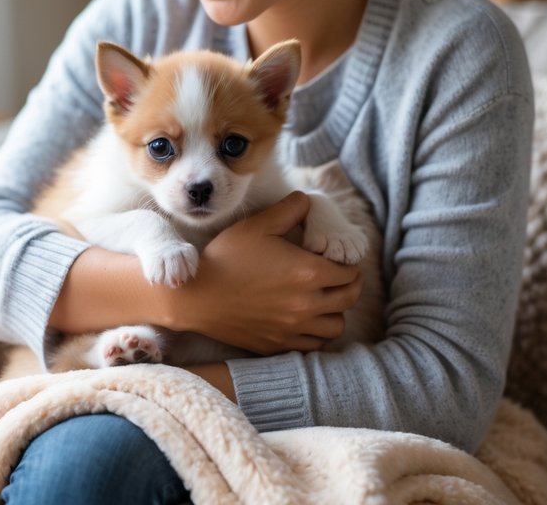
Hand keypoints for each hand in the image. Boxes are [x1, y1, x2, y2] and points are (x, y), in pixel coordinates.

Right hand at [166, 191, 362, 354]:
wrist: (197, 296)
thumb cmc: (226, 258)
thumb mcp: (257, 225)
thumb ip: (289, 209)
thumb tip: (307, 201)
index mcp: (308, 272)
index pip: (349, 272)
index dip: (348, 263)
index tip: (338, 259)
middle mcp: (307, 304)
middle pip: (348, 299)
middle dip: (349, 285)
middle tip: (339, 277)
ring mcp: (294, 328)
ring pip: (336, 326)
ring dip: (335, 311)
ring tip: (323, 300)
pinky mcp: (279, 345)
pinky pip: (314, 346)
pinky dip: (317, 334)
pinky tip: (305, 320)